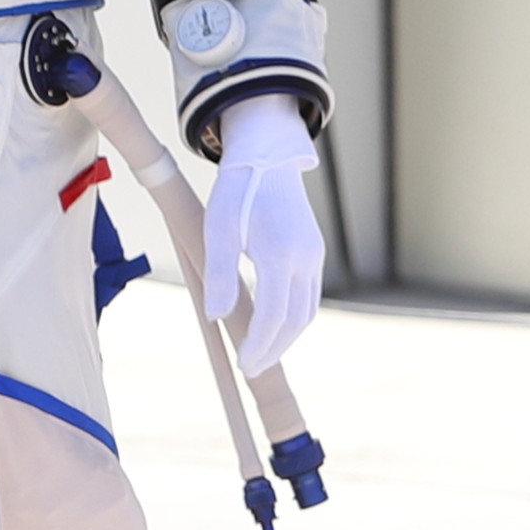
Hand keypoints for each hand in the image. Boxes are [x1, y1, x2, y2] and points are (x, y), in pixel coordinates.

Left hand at [196, 100, 325, 376]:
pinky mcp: (314, 253)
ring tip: (260, 355)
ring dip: (285, 338)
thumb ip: (218, 274)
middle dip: (273, 350)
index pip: (274, 314)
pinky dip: (293, 320)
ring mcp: (314, 255)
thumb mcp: (217, 229)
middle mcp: (304, 257)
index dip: (259, 345)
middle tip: (250, 370)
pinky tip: (273, 328)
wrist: (266, 159)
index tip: (242, 364)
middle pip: (295, 320)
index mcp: (280, 252)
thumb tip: (214, 317)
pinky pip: (308, 297)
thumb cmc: (236, 193)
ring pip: (307, 312)